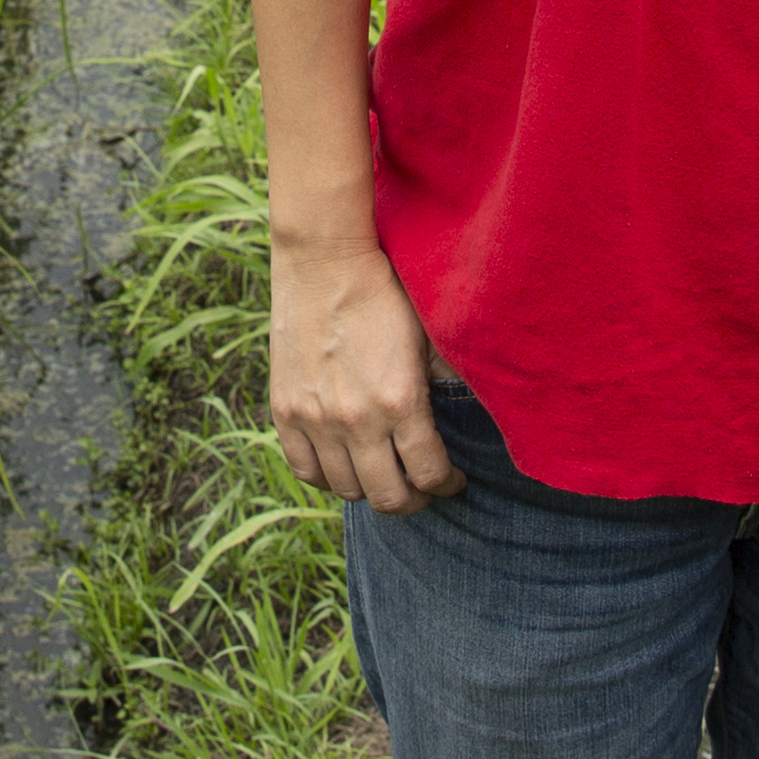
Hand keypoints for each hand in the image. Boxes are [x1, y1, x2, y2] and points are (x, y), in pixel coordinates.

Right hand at [269, 236, 459, 512]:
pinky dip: (328, 476)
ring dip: (371, 488)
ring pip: (347, 490)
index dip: (446, 484)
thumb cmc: (385, 292)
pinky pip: (305, 470)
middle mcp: (356, 420)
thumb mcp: (429, 336)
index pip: (429, 474)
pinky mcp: (285, 411)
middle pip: (389, 497)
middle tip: (421, 485)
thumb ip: (449, 381)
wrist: (324, 260)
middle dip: (414, 498)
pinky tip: (344, 462)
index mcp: (400, 401)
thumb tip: (474, 413)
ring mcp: (315, 419)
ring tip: (383, 471)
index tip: (452, 478)